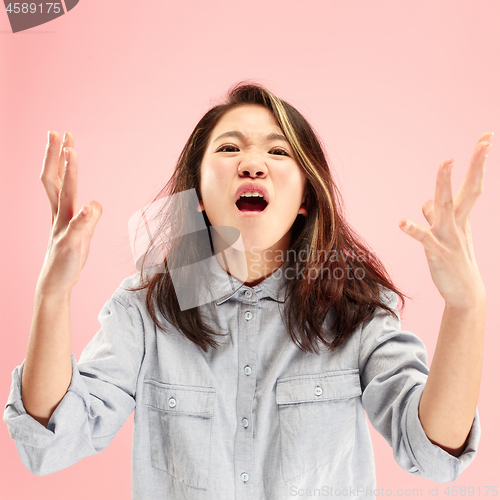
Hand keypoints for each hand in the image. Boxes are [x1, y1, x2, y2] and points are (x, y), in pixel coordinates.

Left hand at [37, 131, 102, 293]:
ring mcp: (62, 216)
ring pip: (57, 184)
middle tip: (61, 133)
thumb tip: (93, 203)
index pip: (66, 187)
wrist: (55, 280)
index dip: (70, 168)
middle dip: (56, 154)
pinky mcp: (68, 222)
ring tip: (66, 146)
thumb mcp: (74, 246)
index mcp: (63, 216)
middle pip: (54, 177)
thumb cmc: (63, 264)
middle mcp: (59, 212)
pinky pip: (66, 195)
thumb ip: (84, 224)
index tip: (71, 148)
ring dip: (60, 163)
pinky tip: (73, 176)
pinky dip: (68, 180)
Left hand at [399, 132, 492, 308]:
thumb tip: (426, 202)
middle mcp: (458, 223)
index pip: (473, 185)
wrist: (465, 293)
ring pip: (447, 205)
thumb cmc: (455, 260)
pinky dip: (414, 229)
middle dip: (476, 164)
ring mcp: (449, 237)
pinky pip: (425, 237)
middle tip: (486, 140)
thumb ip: (435, 216)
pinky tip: (401, 223)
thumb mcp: (447, 235)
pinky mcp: (437, 252)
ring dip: (446, 183)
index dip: (479, 163)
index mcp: (462, 218)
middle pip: (468, 189)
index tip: (487, 139)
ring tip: (446, 162)